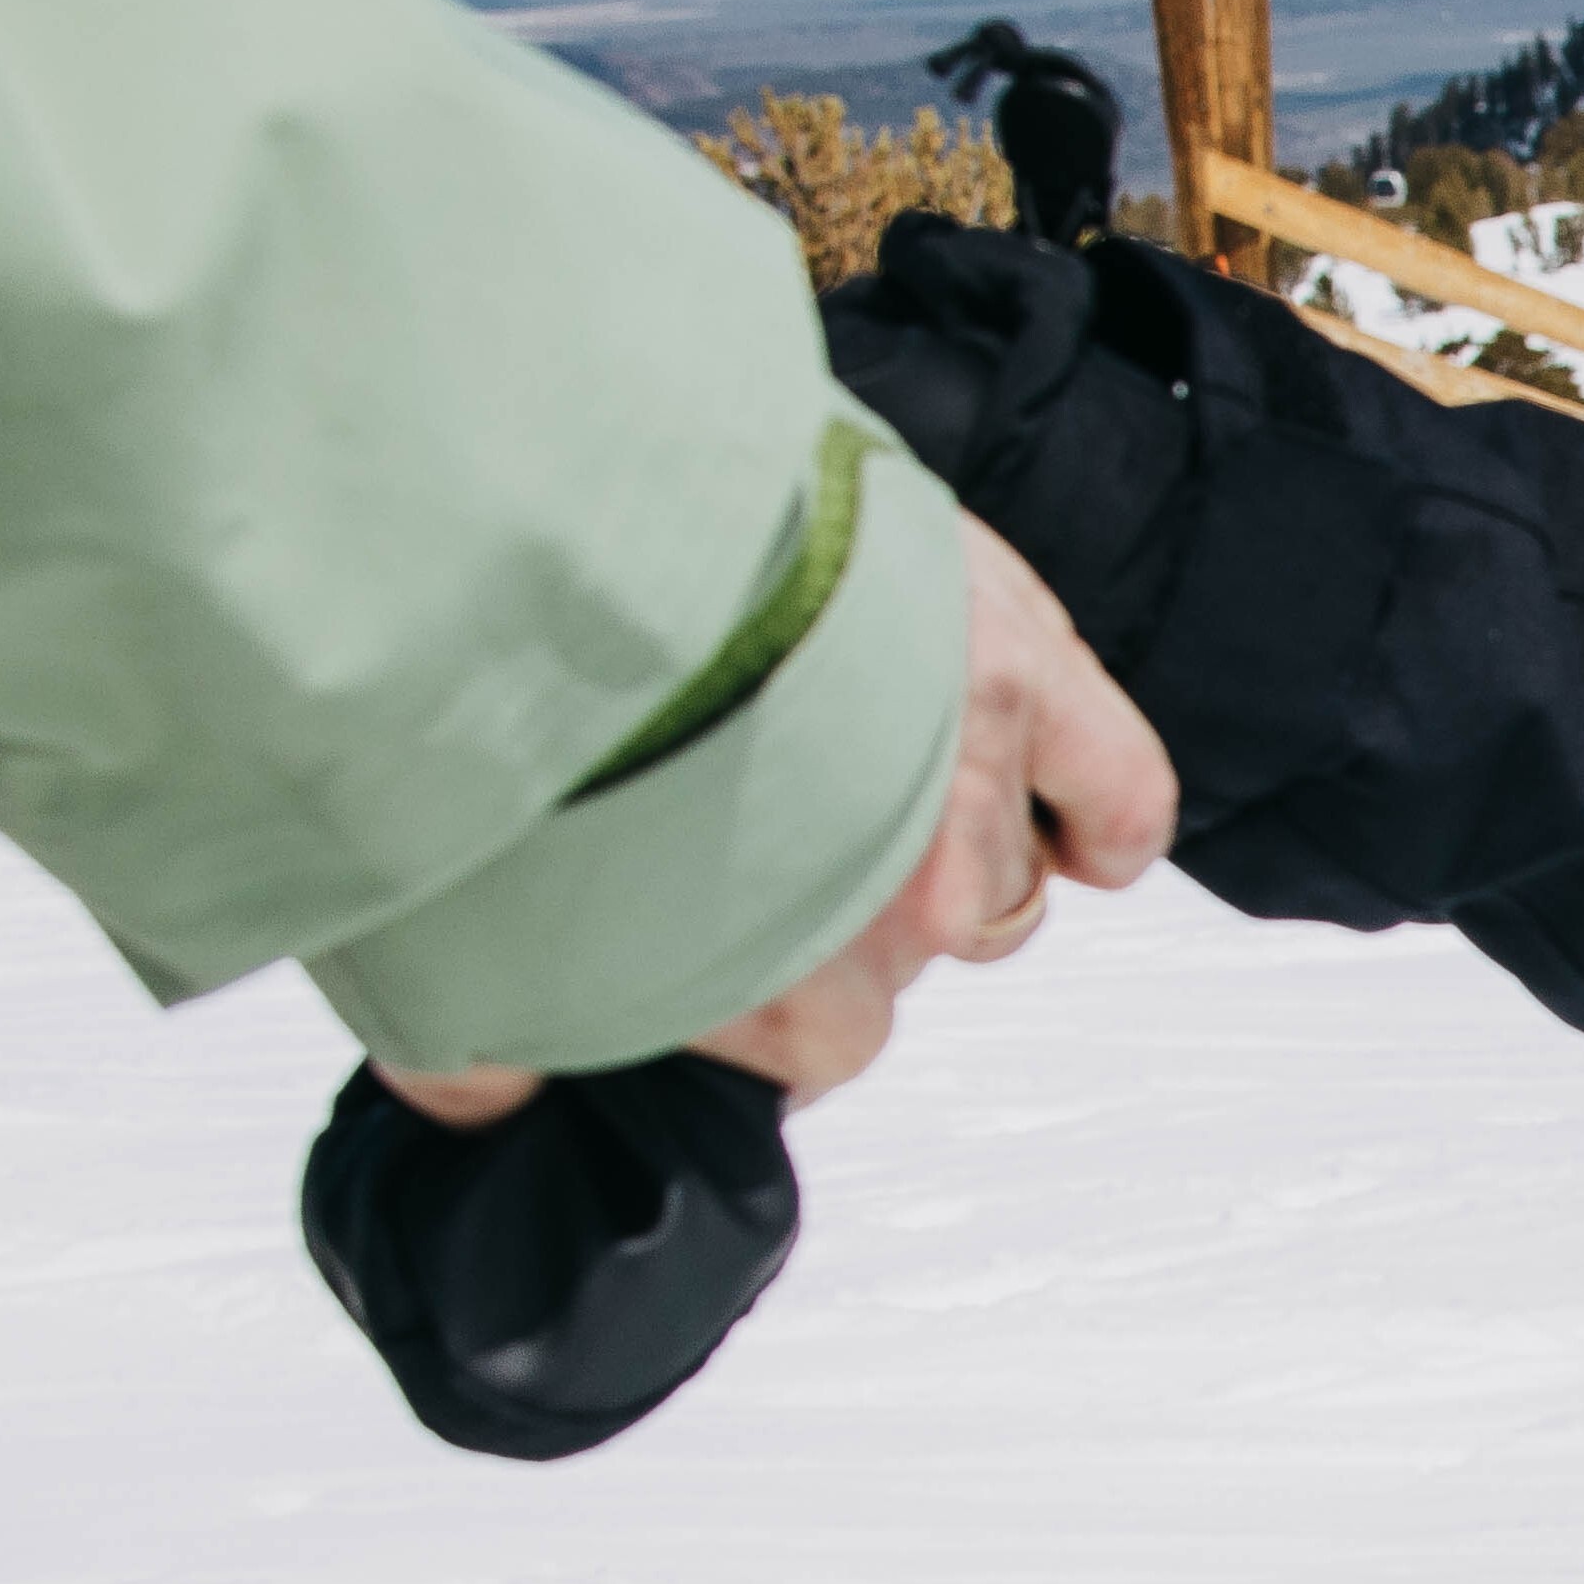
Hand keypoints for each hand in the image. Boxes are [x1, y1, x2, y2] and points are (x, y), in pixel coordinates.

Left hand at [378, 512, 1173, 1125]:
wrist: (581, 484)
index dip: (746, 1012)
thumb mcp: (463, 895)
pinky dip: (1094, 821)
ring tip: (854, 791)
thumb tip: (482, 1098)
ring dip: (938, 863)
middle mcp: (896, 898)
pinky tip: (1050, 825)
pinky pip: (1121, 800)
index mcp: (783, 972)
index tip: (690, 966)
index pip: (815, 1054)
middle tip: (740, 852)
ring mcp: (970, 780)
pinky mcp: (1031, 668)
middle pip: (899, 976)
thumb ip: (479, 1022)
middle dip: (825, 933)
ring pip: (995, 898)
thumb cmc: (532, 685)